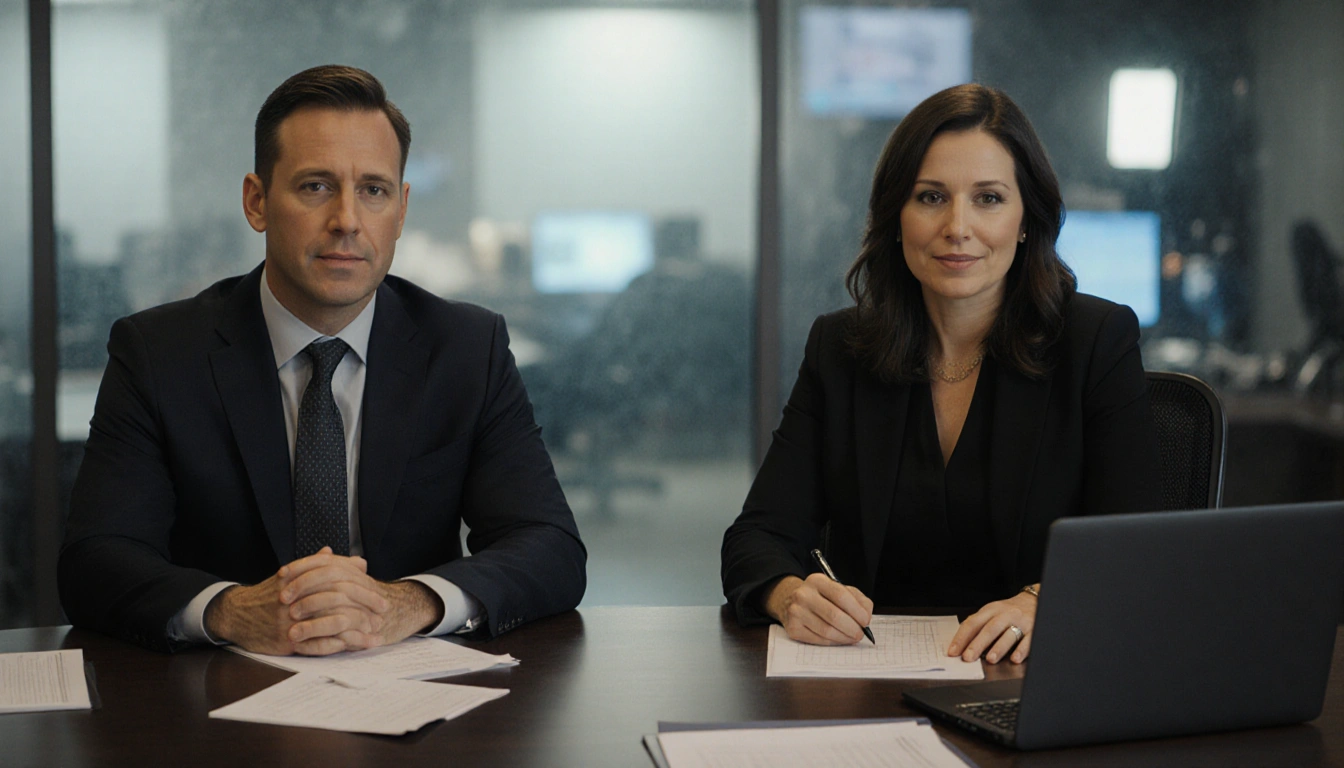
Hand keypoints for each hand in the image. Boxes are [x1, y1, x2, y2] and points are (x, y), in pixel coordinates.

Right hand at [205, 547, 442, 654]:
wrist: (237, 614)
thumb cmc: (271, 594)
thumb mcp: (295, 575)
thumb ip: (326, 567)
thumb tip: (357, 561)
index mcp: (300, 577)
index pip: (339, 578)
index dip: (362, 587)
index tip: (380, 595)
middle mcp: (297, 596)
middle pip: (340, 599)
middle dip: (365, 607)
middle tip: (383, 613)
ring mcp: (291, 619)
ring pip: (332, 622)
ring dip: (357, 629)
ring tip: (375, 634)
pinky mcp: (285, 640)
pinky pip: (317, 644)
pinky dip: (338, 645)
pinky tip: (354, 646)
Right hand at [763, 573, 873, 645]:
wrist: (792, 602)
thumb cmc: (823, 598)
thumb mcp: (840, 590)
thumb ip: (858, 600)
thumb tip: (866, 616)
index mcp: (817, 581)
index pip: (841, 595)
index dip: (856, 611)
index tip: (866, 621)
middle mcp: (803, 594)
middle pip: (834, 615)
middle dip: (852, 628)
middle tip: (860, 634)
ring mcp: (795, 611)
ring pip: (826, 630)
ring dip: (844, 638)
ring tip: (851, 637)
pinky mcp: (792, 628)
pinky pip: (818, 640)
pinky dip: (832, 642)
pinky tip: (838, 639)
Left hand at [947, 589, 1037, 663]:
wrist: (1034, 600)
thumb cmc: (1009, 610)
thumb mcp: (991, 612)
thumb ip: (977, 625)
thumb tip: (959, 643)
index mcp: (991, 610)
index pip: (973, 623)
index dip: (962, 638)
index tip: (953, 651)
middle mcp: (1005, 615)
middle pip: (989, 629)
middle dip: (977, 644)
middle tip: (968, 657)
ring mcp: (1020, 622)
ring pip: (1008, 634)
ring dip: (998, 648)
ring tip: (990, 659)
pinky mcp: (1034, 630)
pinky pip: (1028, 640)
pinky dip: (1021, 650)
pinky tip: (1014, 658)